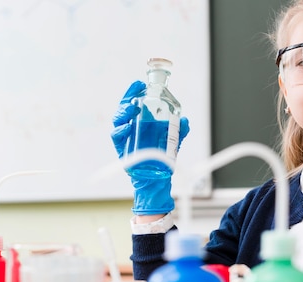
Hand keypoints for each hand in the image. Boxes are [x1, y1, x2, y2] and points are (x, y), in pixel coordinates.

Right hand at [111, 81, 190, 214]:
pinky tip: (127, 127)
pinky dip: (121, 131)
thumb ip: (180, 130)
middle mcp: (130, 127)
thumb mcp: (174, 140)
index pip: (134, 102)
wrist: (156, 177)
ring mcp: (125, 138)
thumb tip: (185, 120)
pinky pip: (117, 138)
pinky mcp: (122, 149)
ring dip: (123, 112)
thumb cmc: (161, 156)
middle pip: (124, 109)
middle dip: (127, 99)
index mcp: (140, 122)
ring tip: (132, 108)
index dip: (134, 92)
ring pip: (118, 121)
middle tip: (136, 95)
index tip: (138, 83)